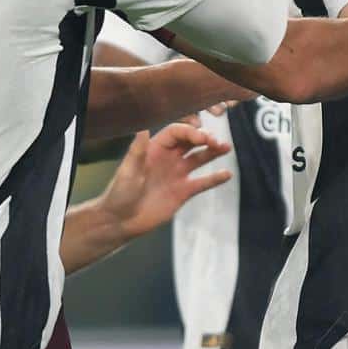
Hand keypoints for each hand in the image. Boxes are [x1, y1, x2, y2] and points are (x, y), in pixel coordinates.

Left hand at [97, 123, 232, 239]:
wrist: (122, 221)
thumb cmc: (120, 193)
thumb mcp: (128, 170)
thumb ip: (137, 150)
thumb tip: (142, 127)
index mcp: (155, 149)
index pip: (177, 133)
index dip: (190, 132)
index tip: (202, 138)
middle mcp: (169, 158)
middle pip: (191, 142)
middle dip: (205, 138)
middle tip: (217, 142)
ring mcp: (178, 175)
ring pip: (200, 158)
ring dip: (213, 152)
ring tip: (226, 148)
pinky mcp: (184, 192)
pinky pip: (203, 182)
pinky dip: (215, 178)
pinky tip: (227, 174)